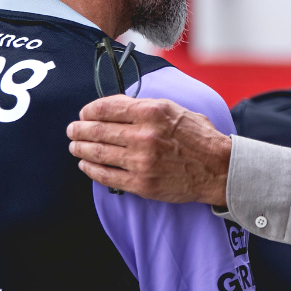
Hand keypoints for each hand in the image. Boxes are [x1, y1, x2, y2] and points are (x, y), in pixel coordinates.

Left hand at [67, 96, 231, 205]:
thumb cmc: (198, 137)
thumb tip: (115, 107)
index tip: (84, 113)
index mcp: (152, 112)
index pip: (107, 107)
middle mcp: (144, 136)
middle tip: (72, 130)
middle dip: (79, 129)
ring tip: (74, 146)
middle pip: (97, 130)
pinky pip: (106, 176)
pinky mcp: (141, 183)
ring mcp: (141, 162)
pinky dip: (91, 169)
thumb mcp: (174, 110)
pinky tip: (85, 165)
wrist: (218, 168)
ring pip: (97, 153)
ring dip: (80, 149)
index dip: (89, 110)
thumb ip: (144, 108)